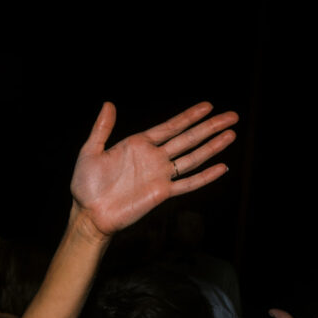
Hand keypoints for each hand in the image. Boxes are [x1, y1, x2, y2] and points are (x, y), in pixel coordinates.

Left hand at [70, 102, 237, 236]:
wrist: (88, 213)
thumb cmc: (86, 185)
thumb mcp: (90, 152)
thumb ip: (101, 129)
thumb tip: (108, 103)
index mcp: (138, 145)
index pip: (170, 127)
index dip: (189, 116)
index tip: (208, 106)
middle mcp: (153, 158)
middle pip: (188, 139)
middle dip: (209, 126)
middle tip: (232, 115)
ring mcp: (159, 175)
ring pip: (192, 158)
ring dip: (212, 146)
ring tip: (231, 134)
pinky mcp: (161, 193)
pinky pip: (187, 184)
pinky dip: (205, 176)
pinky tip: (222, 167)